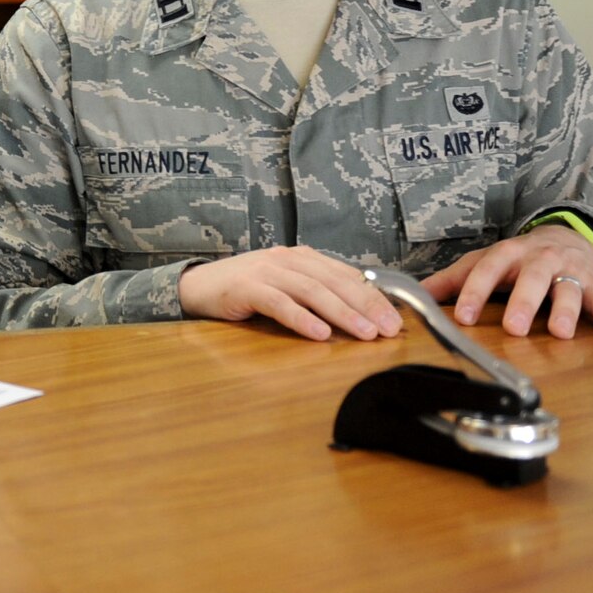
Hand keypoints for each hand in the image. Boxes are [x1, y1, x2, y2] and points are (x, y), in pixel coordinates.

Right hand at [178, 247, 404, 341]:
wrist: (197, 287)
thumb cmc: (245, 291)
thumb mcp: (285, 287)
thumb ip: (316, 293)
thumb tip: (361, 313)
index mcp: (301, 258)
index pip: (346, 274)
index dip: (374, 296)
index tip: (396, 319)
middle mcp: (287, 259)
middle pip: (334, 281)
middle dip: (366, 305)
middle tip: (389, 329)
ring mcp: (265, 271)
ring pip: (311, 290)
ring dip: (341, 312)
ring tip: (364, 334)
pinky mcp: (245, 288)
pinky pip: (278, 303)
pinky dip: (301, 318)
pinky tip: (319, 333)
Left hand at [420, 225, 592, 338]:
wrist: (561, 238)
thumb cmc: (514, 258)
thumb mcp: (481, 263)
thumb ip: (450, 281)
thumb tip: (413, 296)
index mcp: (506, 254)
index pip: (487, 270)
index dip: (474, 292)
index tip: (463, 317)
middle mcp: (537, 259)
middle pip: (532, 277)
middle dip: (523, 301)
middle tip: (514, 328)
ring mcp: (566, 270)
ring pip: (568, 288)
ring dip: (565, 310)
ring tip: (561, 332)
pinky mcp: (591, 282)